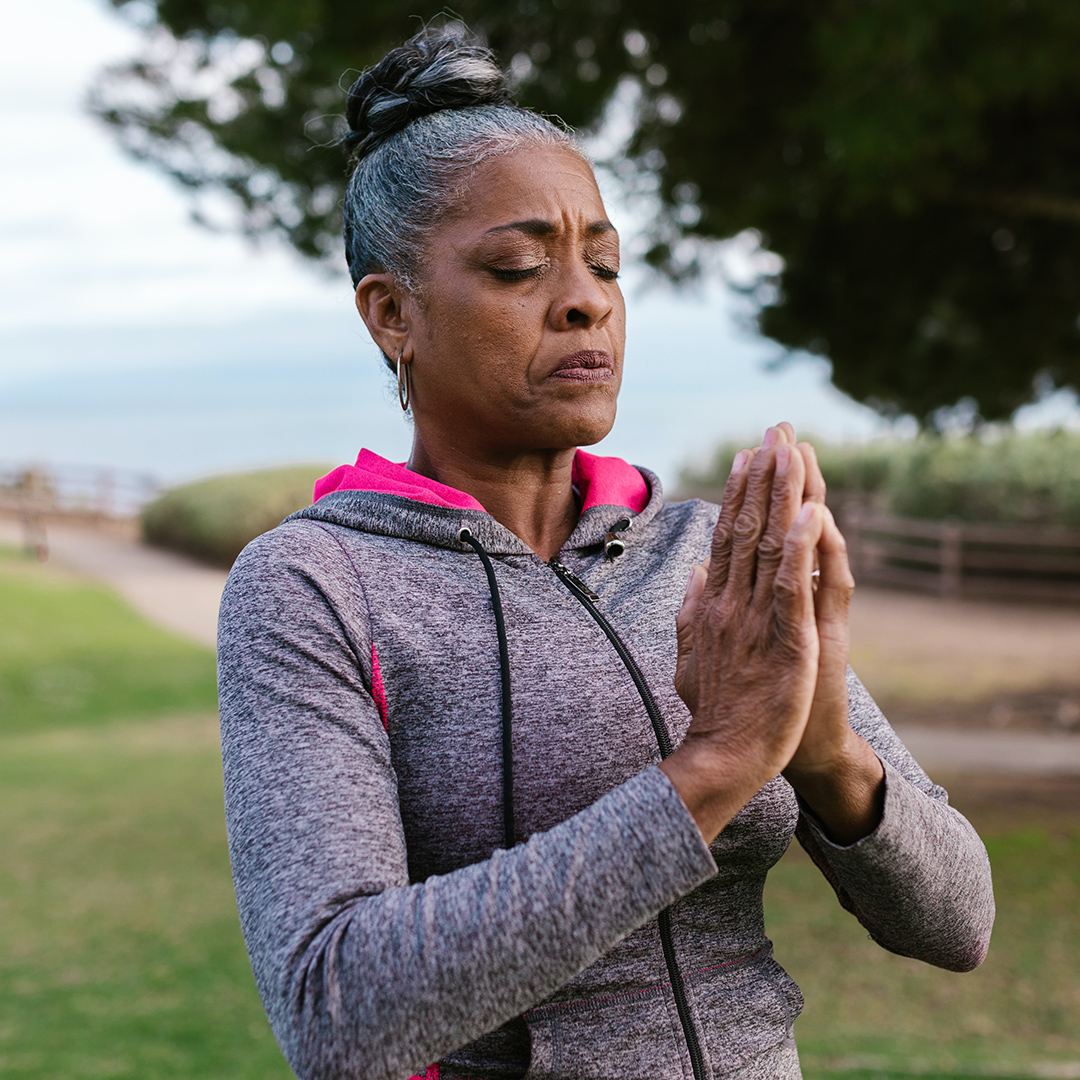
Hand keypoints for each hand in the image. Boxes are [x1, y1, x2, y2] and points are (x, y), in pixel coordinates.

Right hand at [675, 425, 883, 843]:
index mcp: (712, 605)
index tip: (750, 456)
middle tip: (775, 430)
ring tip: (791, 450)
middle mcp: (730, 602)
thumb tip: (695, 573)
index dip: (740, 493)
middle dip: (763, 476)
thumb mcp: (692, 654)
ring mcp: (757, 619)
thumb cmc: (717, 709)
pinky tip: (811, 512)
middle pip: (746, 528)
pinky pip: (794, 586)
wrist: (726, 755)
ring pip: (770, 545)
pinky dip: (802, 547)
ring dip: (781, 495)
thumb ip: (691, 612)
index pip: (726, 537)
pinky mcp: (787, 640)